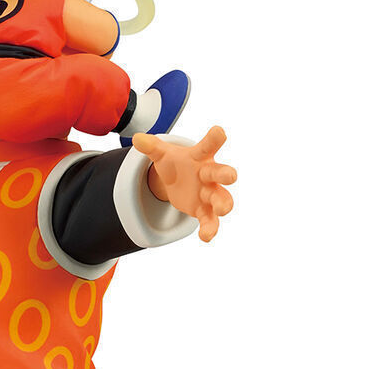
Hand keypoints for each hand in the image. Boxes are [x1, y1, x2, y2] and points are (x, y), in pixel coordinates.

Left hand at [133, 126, 236, 241]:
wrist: (177, 181)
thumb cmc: (175, 163)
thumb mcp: (162, 155)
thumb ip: (152, 147)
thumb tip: (136, 139)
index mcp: (199, 157)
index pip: (207, 146)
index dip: (213, 138)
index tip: (218, 131)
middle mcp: (208, 174)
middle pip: (220, 173)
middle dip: (226, 174)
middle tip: (231, 176)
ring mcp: (209, 193)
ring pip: (221, 198)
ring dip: (223, 204)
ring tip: (221, 210)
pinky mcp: (204, 210)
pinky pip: (210, 220)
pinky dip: (209, 228)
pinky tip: (205, 237)